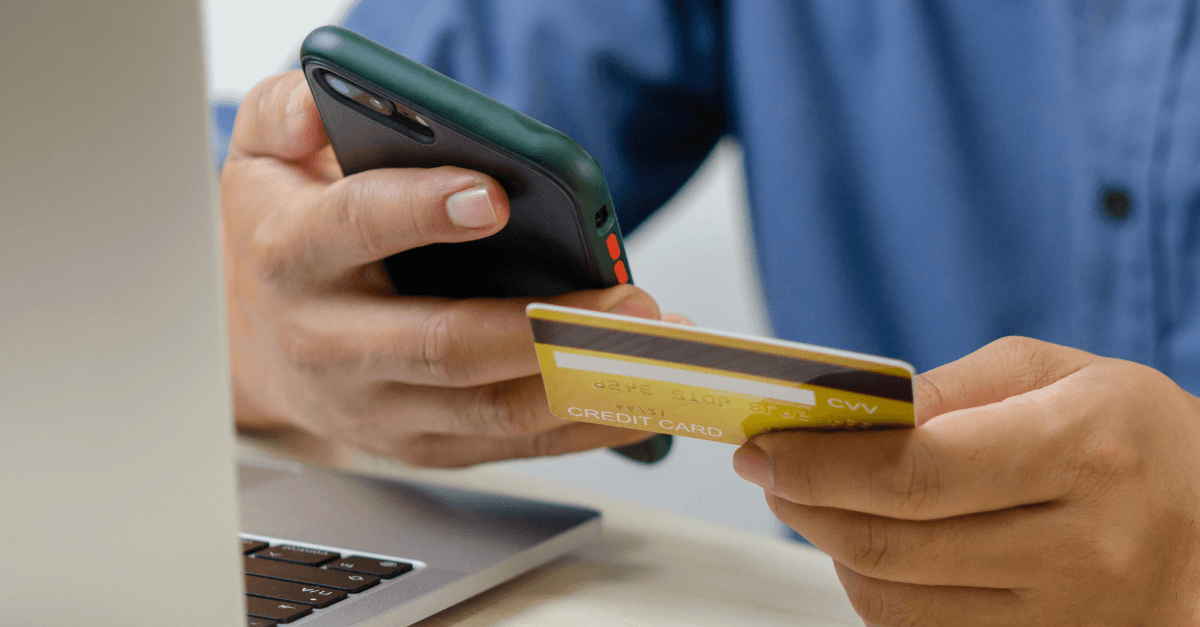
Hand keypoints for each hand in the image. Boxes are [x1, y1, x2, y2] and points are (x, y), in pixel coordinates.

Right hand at [221, 70, 661, 465]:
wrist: (258, 346)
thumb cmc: (282, 240)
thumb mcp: (262, 159)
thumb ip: (284, 114)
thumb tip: (319, 100)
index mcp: (291, 255)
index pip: (355, 228)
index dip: (421, 211)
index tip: (491, 196)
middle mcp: (331, 344)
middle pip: (443, 343)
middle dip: (542, 325)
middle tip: (627, 300)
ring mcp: (379, 407)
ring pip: (491, 408)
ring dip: (585, 383)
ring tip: (657, 346)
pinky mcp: (424, 444)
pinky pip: (512, 444)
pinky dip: (582, 427)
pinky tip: (640, 397)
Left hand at [733, 336, 1199, 625]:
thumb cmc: (1144, 441)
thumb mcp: (1067, 375)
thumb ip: (958, 387)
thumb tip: (860, 412)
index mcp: (1086, 450)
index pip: (916, 472)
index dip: (821, 463)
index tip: (769, 445)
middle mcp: (1084, 547)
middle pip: (892, 543)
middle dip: (805, 503)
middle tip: (771, 470)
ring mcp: (1071, 618)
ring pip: (895, 602)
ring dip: (832, 547)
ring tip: (818, 503)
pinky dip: (877, 592)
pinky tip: (871, 548)